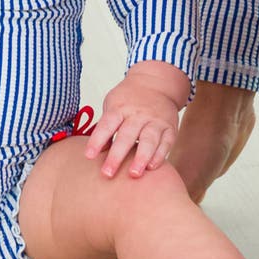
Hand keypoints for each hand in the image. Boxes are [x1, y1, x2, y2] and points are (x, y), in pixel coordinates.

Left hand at [84, 61, 187, 178]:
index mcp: (119, 108)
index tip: (89, 156)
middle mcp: (138, 114)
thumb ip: (106, 127)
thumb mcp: (112, 105)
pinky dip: (159, 155)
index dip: (97, 140)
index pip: (107, 125)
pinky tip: (152, 167)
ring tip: (134, 174)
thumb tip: (99, 151)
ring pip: (148, 140)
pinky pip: (166, 143)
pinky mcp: (169, 128)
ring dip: (141, 158)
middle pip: (126, 136)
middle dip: (117, 156)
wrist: (156, 83)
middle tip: (108, 174)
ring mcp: (155, 121)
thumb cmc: (128, 98)